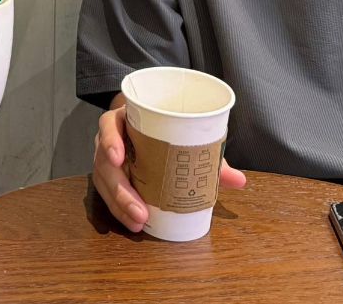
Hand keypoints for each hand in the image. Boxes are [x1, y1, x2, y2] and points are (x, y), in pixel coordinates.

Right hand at [92, 105, 245, 231]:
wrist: (144, 123)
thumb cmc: (162, 127)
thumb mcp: (182, 132)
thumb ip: (207, 153)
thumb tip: (238, 180)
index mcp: (124, 119)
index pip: (109, 125)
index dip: (110, 140)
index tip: (119, 157)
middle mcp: (109, 139)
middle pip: (105, 164)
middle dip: (120, 191)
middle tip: (140, 211)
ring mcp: (106, 160)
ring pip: (104, 184)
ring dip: (119, 205)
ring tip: (138, 222)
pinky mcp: (108, 176)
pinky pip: (107, 194)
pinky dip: (119, 210)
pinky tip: (133, 223)